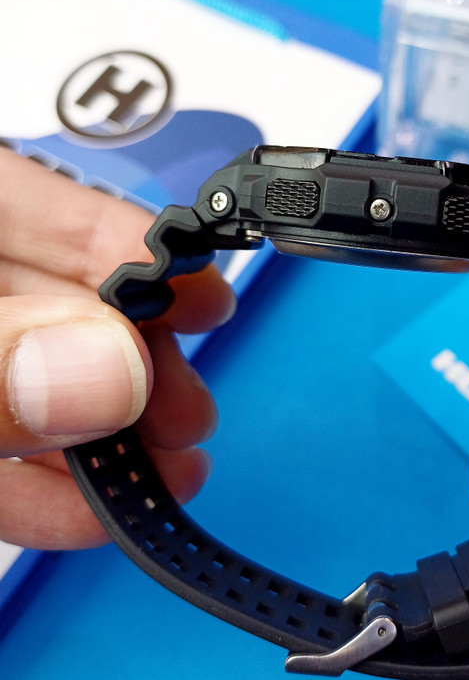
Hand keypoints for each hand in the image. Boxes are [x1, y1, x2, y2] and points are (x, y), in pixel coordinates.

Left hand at [0, 148, 234, 549]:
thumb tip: (109, 371)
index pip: (32, 198)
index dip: (122, 241)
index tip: (197, 293)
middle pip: (52, 295)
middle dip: (134, 356)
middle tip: (187, 404)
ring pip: (38, 376)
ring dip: (108, 430)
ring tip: (167, 466)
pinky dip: (47, 485)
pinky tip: (96, 509)